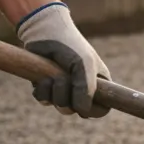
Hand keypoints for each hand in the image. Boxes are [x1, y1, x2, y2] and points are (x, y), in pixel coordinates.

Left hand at [15, 2, 110, 117]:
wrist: (44, 31)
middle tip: (64, 80)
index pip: (102, 109)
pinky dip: (41, 91)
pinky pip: (44, 100)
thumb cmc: (71, 46)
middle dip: (68, 99)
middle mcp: (82, 89)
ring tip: (52, 76)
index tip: (83, 104)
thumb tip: (82, 112)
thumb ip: (86, 89)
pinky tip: (42, 78)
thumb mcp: (84, 65)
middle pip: (77, 111)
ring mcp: (64, 89)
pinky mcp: (46, 87)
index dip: (93, 111)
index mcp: (99, 84)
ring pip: (60, 106)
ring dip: (54, 93)